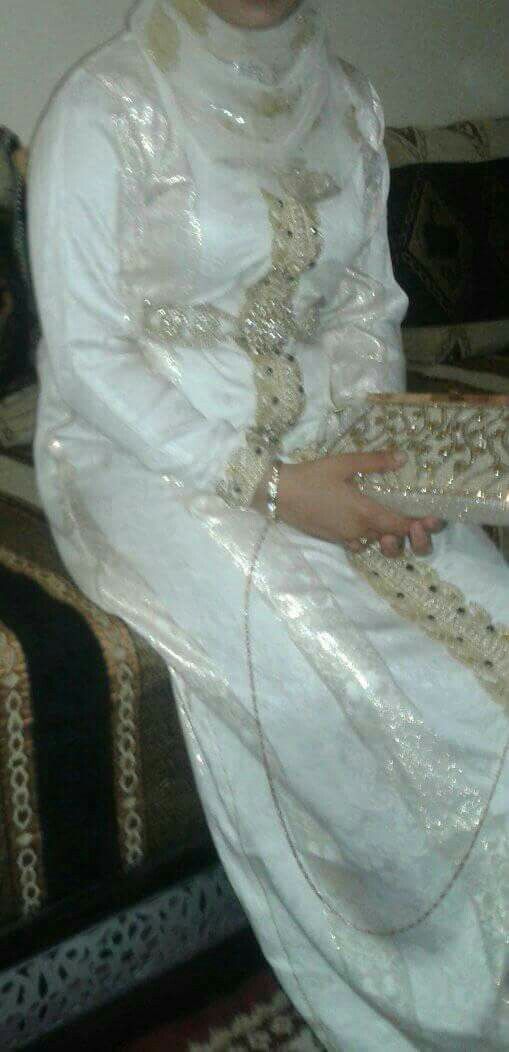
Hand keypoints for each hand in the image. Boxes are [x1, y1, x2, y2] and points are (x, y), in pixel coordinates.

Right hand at [273, 451, 442, 557]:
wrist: (279, 494)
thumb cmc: (312, 476)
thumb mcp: (344, 463)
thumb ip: (375, 462)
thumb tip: (402, 458)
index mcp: (365, 513)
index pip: (401, 526)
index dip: (421, 525)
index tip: (434, 519)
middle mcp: (359, 531)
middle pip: (393, 541)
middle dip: (410, 536)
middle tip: (419, 523)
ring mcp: (346, 538)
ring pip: (377, 545)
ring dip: (389, 539)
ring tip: (395, 525)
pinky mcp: (335, 540)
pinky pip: (360, 545)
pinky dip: (369, 539)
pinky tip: (367, 525)